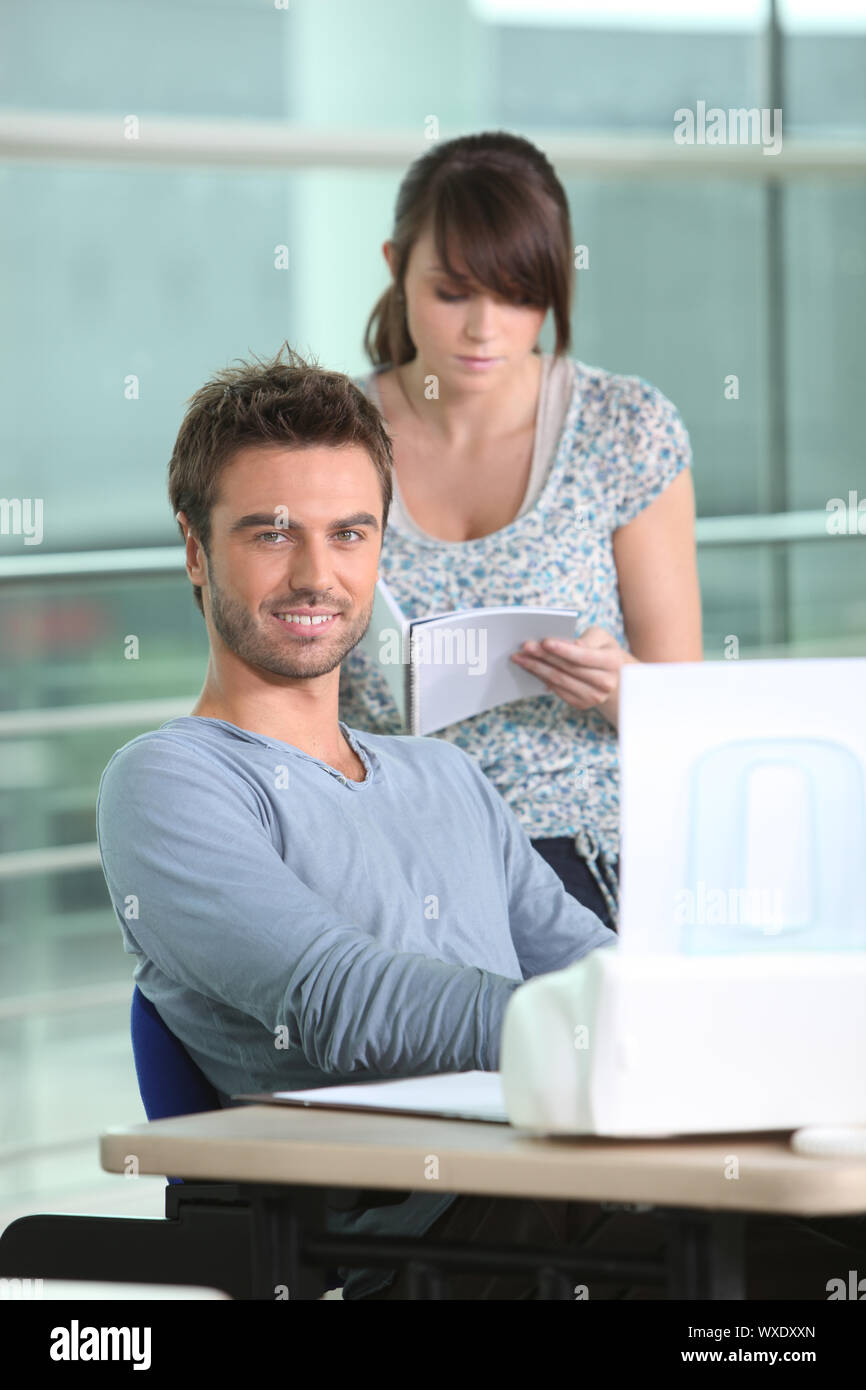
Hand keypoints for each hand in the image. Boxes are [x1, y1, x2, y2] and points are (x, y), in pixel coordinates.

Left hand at [510, 626, 637, 728]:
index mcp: (613, 663)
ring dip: (536, 668)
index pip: (583, 656)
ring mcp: (593, 697)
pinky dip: (541, 678)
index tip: (544, 642)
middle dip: (543, 657)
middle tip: (524, 647)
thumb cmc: (602, 649)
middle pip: (567, 669)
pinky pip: (557, 690)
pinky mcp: (582, 704)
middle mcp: (605, 683)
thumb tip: (572, 645)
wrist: (613, 675)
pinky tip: (530, 668)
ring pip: (559, 681)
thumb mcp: (601, 637)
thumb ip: (588, 638)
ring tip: (520, 657)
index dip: (563, 649)